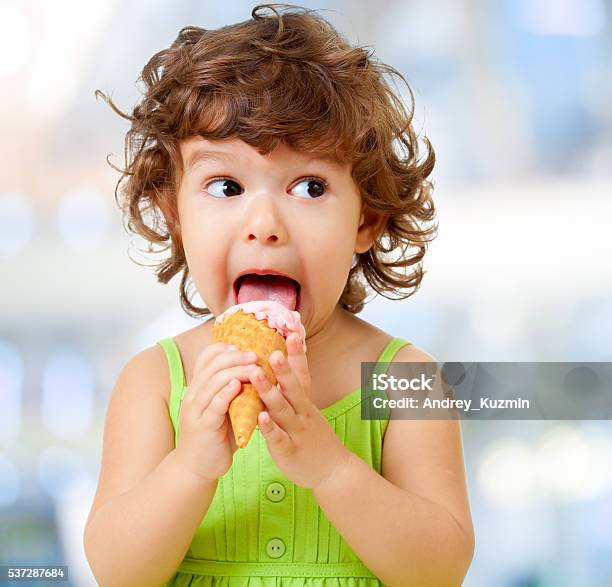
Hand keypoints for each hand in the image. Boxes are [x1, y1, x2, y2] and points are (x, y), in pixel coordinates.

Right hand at [174, 342, 258, 482]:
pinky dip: (226, 392)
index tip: (246, 347)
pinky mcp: (202, 426)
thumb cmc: (216, 435)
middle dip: (236, 356)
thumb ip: (235, 390)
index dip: (226, 348)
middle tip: (257, 354)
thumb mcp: (224, 408)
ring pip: (214, 381)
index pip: (207, 357)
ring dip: (236, 371)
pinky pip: (214, 405)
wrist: (197, 468)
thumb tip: (260, 371)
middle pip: (213, 365)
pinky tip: (239, 385)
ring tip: (254, 366)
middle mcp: (194, 394)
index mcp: (199, 386)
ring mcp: (196, 409)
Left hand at [247, 332, 351, 489]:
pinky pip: (279, 438)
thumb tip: (280, 367)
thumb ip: (293, 392)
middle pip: (293, 387)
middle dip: (282, 368)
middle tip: (272, 350)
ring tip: (255, 375)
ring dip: (269, 392)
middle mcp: (303, 413)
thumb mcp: (306, 410)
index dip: (298, 354)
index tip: (292, 332)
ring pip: (282, 409)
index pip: (303, 374)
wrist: (333, 472)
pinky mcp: (290, 451)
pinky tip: (259, 418)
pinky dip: (270, 428)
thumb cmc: (314, 438)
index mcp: (305, 402)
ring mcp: (297, 431)